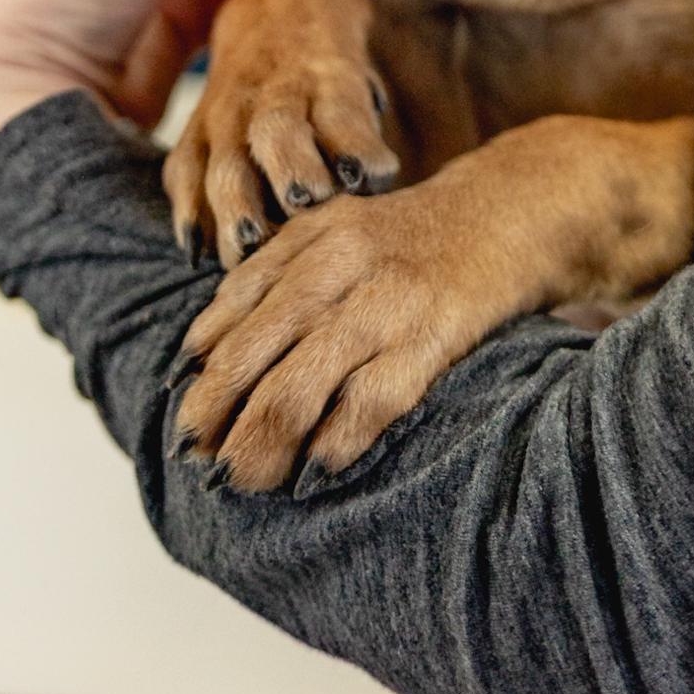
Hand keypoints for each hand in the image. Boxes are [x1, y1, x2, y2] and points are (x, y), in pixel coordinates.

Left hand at [171, 145, 562, 490]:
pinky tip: (314, 473)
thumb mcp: (336, 233)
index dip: (202, 370)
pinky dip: (335, 444)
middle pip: (254, 354)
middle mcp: (339, 263)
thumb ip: (272, 278)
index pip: (232, 308)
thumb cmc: (411, 240)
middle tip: (199, 462)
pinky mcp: (434, 335)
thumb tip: (202, 354)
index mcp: (309, 236)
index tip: (182, 417)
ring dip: (262, 445)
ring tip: (245, 480)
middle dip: (216, 416)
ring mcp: (386, 300)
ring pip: (298, 387)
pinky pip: (370, 401)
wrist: (512, 212)